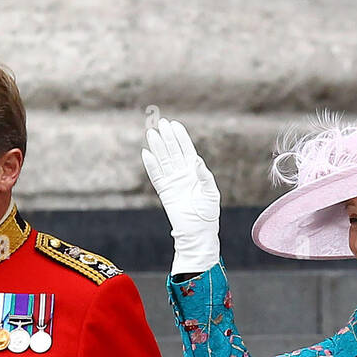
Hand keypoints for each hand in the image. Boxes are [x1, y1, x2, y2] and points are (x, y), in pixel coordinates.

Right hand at [141, 117, 220, 274]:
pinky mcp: (164, 192)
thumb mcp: (210, 192)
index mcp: (195, 171)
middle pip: (172, 152)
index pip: (186, 149)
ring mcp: (172, 182)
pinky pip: (156, 176)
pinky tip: (146, 153)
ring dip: (157, 147)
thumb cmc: (208, 213)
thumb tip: (195, 159)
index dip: (180, 137)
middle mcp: (182, 174)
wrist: (198, 232)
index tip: (174, 124)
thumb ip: (204, 175)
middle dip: (167, 137)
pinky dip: (151, 165)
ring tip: (151, 133)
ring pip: (163, 161)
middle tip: (161, 123)